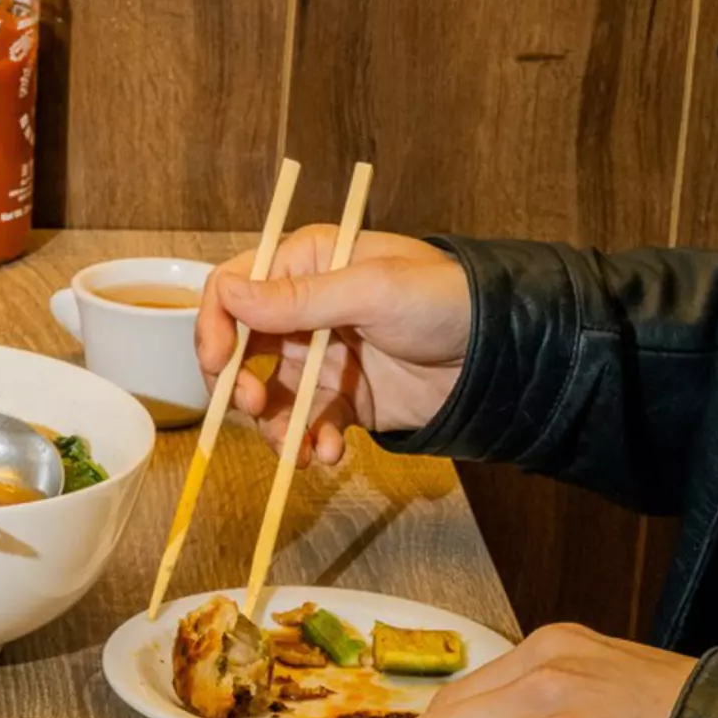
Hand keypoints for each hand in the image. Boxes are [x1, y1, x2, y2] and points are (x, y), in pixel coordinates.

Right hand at [198, 226, 469, 466]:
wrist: (503, 355)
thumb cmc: (444, 300)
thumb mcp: (372, 291)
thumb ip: (298, 299)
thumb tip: (228, 296)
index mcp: (305, 265)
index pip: (233, 289)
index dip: (215, 326)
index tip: (219, 362)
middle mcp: (303, 311)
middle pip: (239, 349)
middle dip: (237, 384)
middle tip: (253, 406)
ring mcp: (321, 358)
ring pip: (269, 398)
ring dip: (273, 427)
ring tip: (297, 450)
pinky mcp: (343, 400)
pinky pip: (307, 425)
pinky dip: (311, 444)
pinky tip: (332, 453)